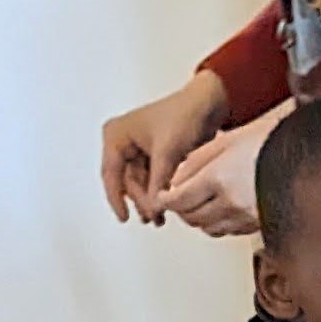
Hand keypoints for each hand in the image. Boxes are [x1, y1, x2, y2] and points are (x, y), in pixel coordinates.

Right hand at [100, 73, 228, 223]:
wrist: (210, 103)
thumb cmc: (185, 115)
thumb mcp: (167, 152)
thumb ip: (157, 183)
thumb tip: (152, 208)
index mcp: (116, 135)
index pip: (110, 174)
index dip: (116, 199)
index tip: (124, 218)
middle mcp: (123, 141)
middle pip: (126, 181)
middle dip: (140, 200)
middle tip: (153, 216)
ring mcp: (138, 148)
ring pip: (139, 182)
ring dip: (149, 199)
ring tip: (160, 218)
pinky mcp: (154, 153)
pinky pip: (151, 178)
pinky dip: (158, 192)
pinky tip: (165, 207)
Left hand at [146, 110, 276, 238]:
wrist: (306, 154)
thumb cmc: (272, 141)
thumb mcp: (227, 141)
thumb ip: (196, 162)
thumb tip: (175, 181)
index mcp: (219, 178)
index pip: (179, 200)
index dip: (165, 200)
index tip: (161, 196)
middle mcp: (232, 202)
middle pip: (192, 218)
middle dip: (181, 209)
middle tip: (178, 199)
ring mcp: (247, 216)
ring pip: (209, 228)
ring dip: (200, 218)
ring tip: (200, 204)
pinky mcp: (260, 224)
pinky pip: (230, 231)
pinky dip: (220, 223)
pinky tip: (222, 210)